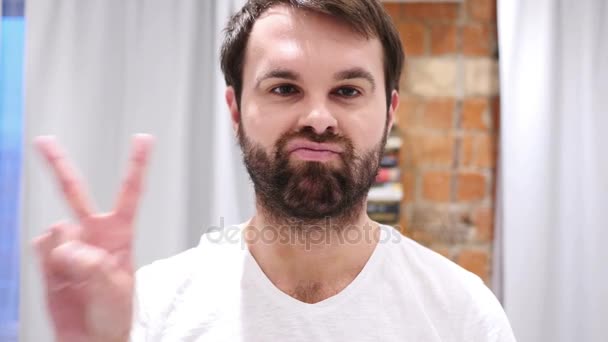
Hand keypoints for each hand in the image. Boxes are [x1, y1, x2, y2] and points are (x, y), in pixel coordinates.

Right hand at [32, 134, 153, 341]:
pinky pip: (41, 248)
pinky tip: (59, 277)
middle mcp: (92, 235)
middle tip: (45, 142)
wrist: (90, 341)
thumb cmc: (113, 317)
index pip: (130, 194)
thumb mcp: (115, 290)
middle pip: (75, 193)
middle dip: (59, 166)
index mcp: (120, 235)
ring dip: (63, 254)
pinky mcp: (48, 260)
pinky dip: (47, 262)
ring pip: (56, 230)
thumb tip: (64, 241)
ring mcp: (68, 246)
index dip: (136, 165)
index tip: (144, 139)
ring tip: (75, 278)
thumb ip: (92, 263)